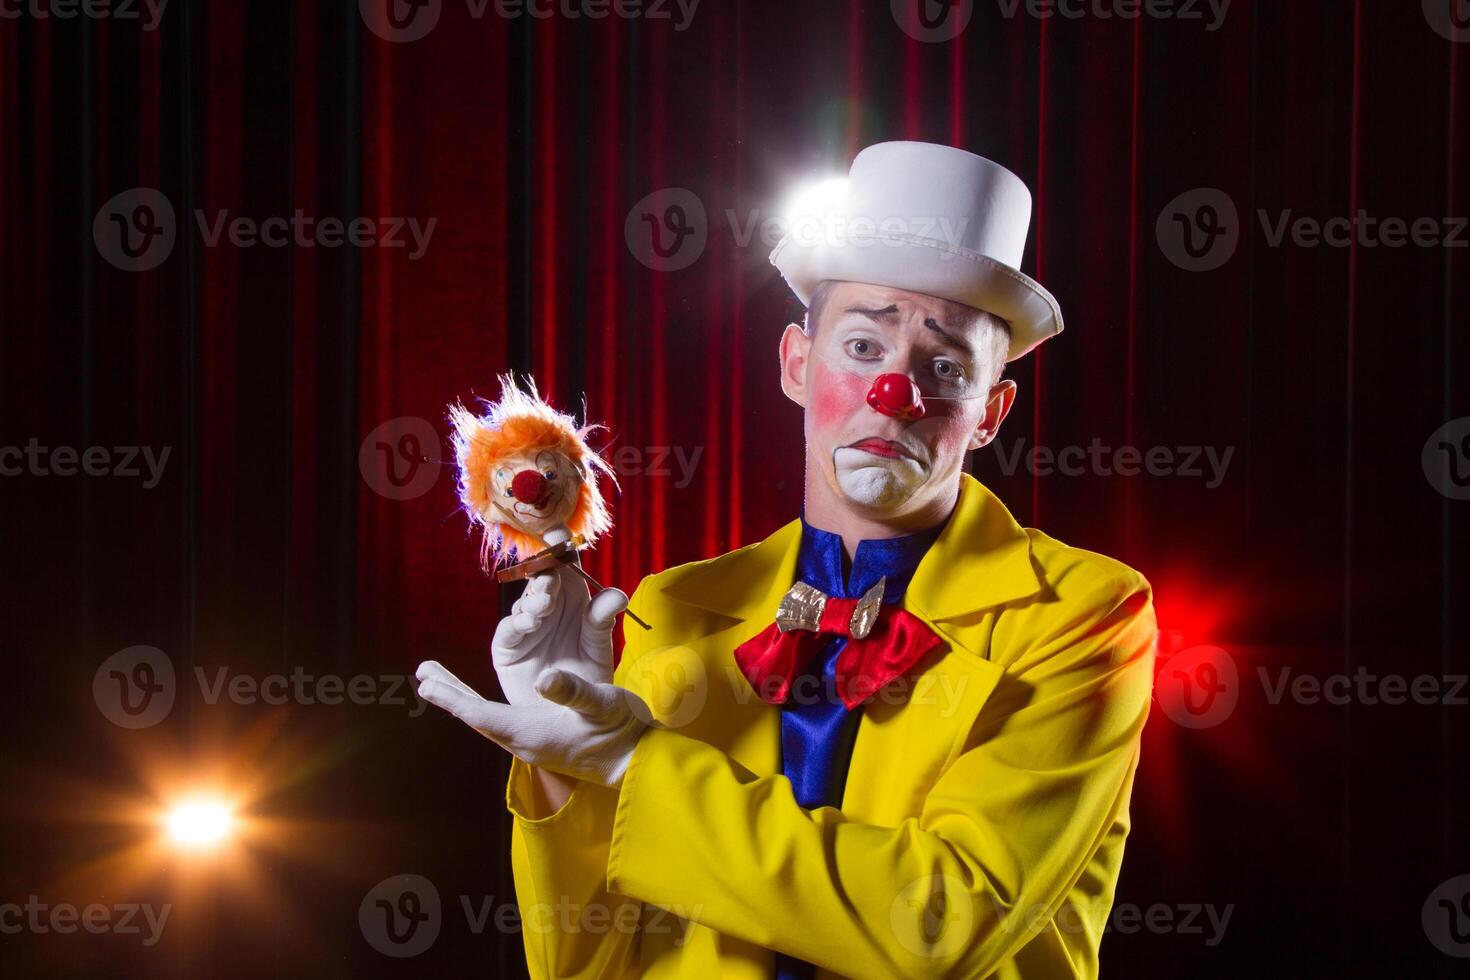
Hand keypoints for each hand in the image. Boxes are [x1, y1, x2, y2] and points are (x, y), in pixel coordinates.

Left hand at [416, 661, 649, 786]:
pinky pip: (501, 723)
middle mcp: (525, 741)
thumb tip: (543, 678)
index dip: (452, 697)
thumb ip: (573, 691)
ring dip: (464, 699)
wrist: (640, 762)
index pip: (480, 714)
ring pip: (488, 720)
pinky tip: (482, 702)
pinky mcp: (543, 742)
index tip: (425, 682)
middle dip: (450, 694)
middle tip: (423, 674)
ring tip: (441, 684)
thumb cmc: (624, 730)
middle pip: (477, 717)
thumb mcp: (602, 702)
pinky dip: (483, 707)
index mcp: (531, 732)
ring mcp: (533, 743)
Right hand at [492, 525, 628, 705]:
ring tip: (545, 606)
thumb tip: (615, 595)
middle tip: (552, 578)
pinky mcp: (507, 648)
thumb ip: (602, 620)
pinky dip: (518, 624)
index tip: (558, 531)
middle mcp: (546, 607)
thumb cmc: (588, 676)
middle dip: (544, 574)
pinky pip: (508, 630)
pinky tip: (531, 623)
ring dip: (534, 600)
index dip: (559, 546)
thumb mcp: (599, 646)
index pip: (564, 564)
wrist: (572, 716)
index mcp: (572, 599)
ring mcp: (525, 626)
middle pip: (540, 579)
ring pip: (525, 602)